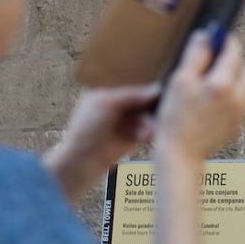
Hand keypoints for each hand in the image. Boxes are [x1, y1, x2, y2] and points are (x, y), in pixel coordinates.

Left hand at [44, 84, 159, 200]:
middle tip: (163, 108)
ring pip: (147, 115)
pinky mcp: (133, 137)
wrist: (81, 162)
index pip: (132, 81)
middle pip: (143, 99)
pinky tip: (147, 136)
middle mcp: (118, 104)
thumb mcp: (107, 103)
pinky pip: (147, 131)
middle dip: (152, 104)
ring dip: (151, 122)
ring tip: (151, 129)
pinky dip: (149, 133)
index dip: (146, 82)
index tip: (161, 84)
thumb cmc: (86, 129)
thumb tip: (158, 89)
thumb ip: (132, 95)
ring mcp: (126, 121)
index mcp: (107, 90)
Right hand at [155, 29, 244, 160]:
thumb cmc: (176, 120)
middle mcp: (237, 98)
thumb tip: (205, 37)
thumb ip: (196, 56)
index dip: (226, 41)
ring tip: (215, 81)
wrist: (180, 154)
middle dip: (234, 61)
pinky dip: (233, 96)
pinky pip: (242, 103)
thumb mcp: (180, 81)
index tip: (219, 37)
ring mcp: (240, 113)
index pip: (234, 52)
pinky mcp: (237, 125)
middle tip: (215, 61)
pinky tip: (214, 101)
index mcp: (223, 84)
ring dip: (236, 79)